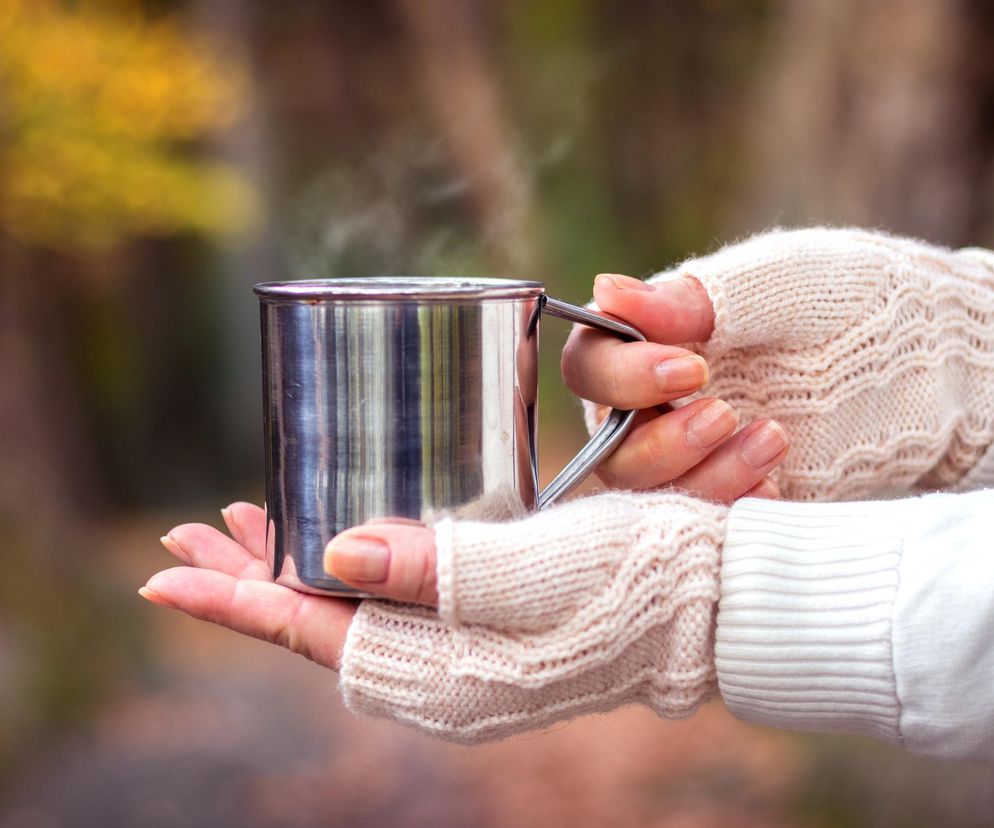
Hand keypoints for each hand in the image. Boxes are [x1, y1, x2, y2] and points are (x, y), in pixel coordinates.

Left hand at [144, 490, 728, 741]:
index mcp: (444, 676)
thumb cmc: (635, 584)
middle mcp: (444, 673)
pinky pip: (397, 593)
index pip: (316, 635)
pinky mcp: (490, 618)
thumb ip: (434, 568)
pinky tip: (346, 527)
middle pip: (322, 623)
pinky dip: (357, 557)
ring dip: (299, 564)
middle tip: (194, 534)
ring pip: (356, 606)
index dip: (238, 602)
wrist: (714, 601)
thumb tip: (334, 551)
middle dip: (252, 579)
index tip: (170, 570)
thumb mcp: (537, 570)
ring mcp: (467, 648)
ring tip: (248, 525)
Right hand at [563, 227, 993, 499]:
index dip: (621, 377)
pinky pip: (702, 522)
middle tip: (726, 413)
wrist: (930, 360)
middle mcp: (658, 407)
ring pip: (649, 495)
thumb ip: (689, 298)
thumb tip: (604, 291)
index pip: (591, 368)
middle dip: (661, 440)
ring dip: (699, 475)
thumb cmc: (848, 300)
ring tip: (773, 439)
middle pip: (607, 447)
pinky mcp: (732, 496)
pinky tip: (776, 483)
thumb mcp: (772, 285)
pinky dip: (730, 506)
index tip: (690, 367)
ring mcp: (694, 458)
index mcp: (653, 345)